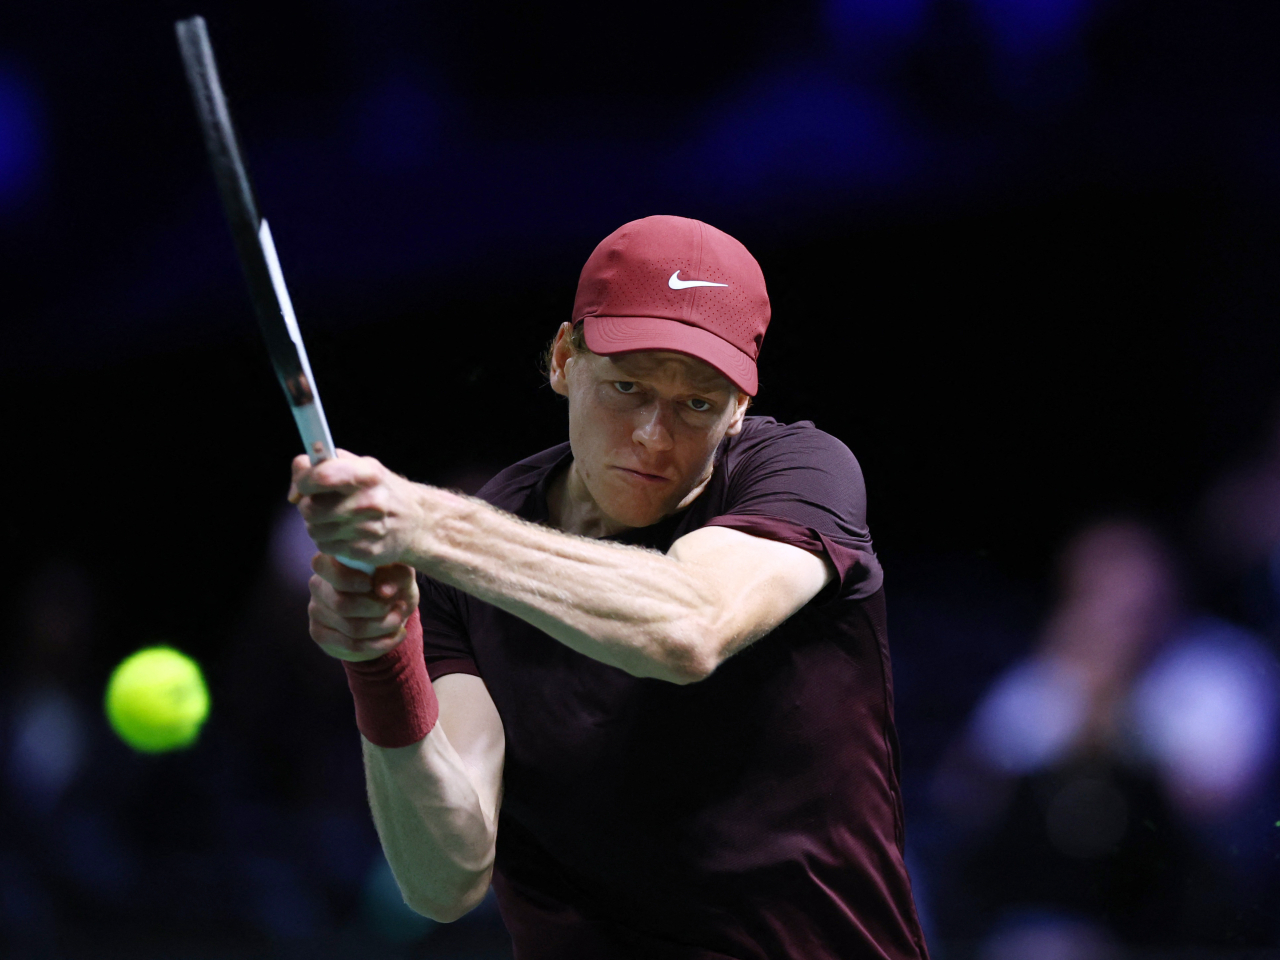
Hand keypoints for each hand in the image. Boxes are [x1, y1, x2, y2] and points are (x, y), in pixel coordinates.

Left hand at [289, 450, 425, 568]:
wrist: (416, 521)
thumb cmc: (379, 489)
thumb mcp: (358, 465)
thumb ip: (322, 465)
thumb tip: (295, 491)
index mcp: (368, 474)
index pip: (322, 476)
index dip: (304, 481)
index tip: (303, 485)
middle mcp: (369, 502)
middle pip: (311, 508)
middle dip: (308, 506)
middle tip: (320, 503)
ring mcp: (368, 530)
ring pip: (314, 531)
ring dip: (317, 525)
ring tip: (334, 518)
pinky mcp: (365, 552)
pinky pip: (326, 547)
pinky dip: (328, 541)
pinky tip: (343, 533)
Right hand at [308, 555, 419, 661]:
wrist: (391, 605)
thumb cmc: (392, 581)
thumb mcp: (399, 574)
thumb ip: (394, 576)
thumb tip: (383, 592)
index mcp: (330, 560)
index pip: (323, 567)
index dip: (349, 579)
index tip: (370, 584)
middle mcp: (317, 584)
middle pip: (342, 605)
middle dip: (378, 609)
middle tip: (399, 607)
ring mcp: (315, 611)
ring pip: (351, 629)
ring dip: (384, 627)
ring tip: (399, 619)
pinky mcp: (320, 634)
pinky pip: (352, 646)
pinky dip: (382, 643)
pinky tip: (397, 635)